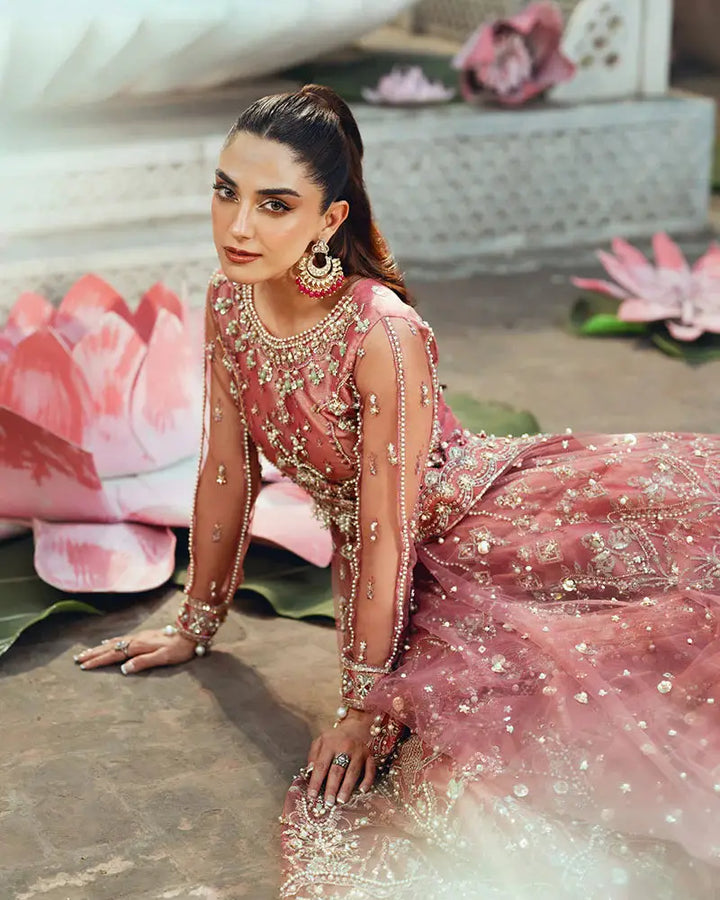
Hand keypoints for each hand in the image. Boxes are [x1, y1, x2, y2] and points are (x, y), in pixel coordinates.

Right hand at [73, 628, 197, 673]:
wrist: (191, 633)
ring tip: (86, 652)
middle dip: (93, 654)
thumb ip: (143, 663)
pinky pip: (121, 639)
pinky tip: (107, 642)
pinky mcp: (143, 636)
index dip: (98, 661)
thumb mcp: (163, 658)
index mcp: (138, 647)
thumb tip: (124, 669)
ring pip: (114, 642)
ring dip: (99, 648)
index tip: (84, 666)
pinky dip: (110, 642)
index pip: (114, 655)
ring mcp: (139, 637)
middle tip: (77, 659)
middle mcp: (136, 640)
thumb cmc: (179, 649)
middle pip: (110, 648)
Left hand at [306, 710, 376, 805]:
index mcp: (329, 744)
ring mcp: (359, 751)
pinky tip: (362, 790)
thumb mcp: (320, 741)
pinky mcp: (369, 755)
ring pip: (353, 772)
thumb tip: (309, 772)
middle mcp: (345, 747)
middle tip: (328, 802)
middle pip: (337, 770)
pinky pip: (370, 769)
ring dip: (347, 787)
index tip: (312, 796)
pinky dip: (367, 780)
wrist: (354, 726)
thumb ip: (313, 756)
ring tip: (341, 800)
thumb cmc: (334, 739)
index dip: (316, 781)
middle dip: (332, 788)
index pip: (321, 765)